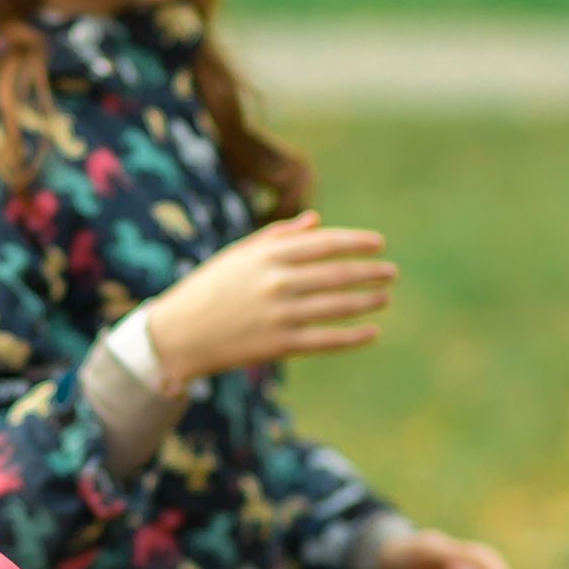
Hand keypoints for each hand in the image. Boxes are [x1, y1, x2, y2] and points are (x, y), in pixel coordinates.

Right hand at [144, 212, 395, 383]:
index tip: (378, 244)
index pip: (326, 243)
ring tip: (385, 297)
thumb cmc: (208, 290)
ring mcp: (279, 314)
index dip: (357, 243)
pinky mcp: (279, 345)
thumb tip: (317, 222)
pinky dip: (354, 336)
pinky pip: (327, 340)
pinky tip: (373, 331)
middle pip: (338, 273)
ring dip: (367, 300)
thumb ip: (277, 236)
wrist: (177, 335)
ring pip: (338, 306)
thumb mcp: (237, 255)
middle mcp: (277, 281)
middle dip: (370, 272)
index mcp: (267, 254)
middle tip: (390, 272)